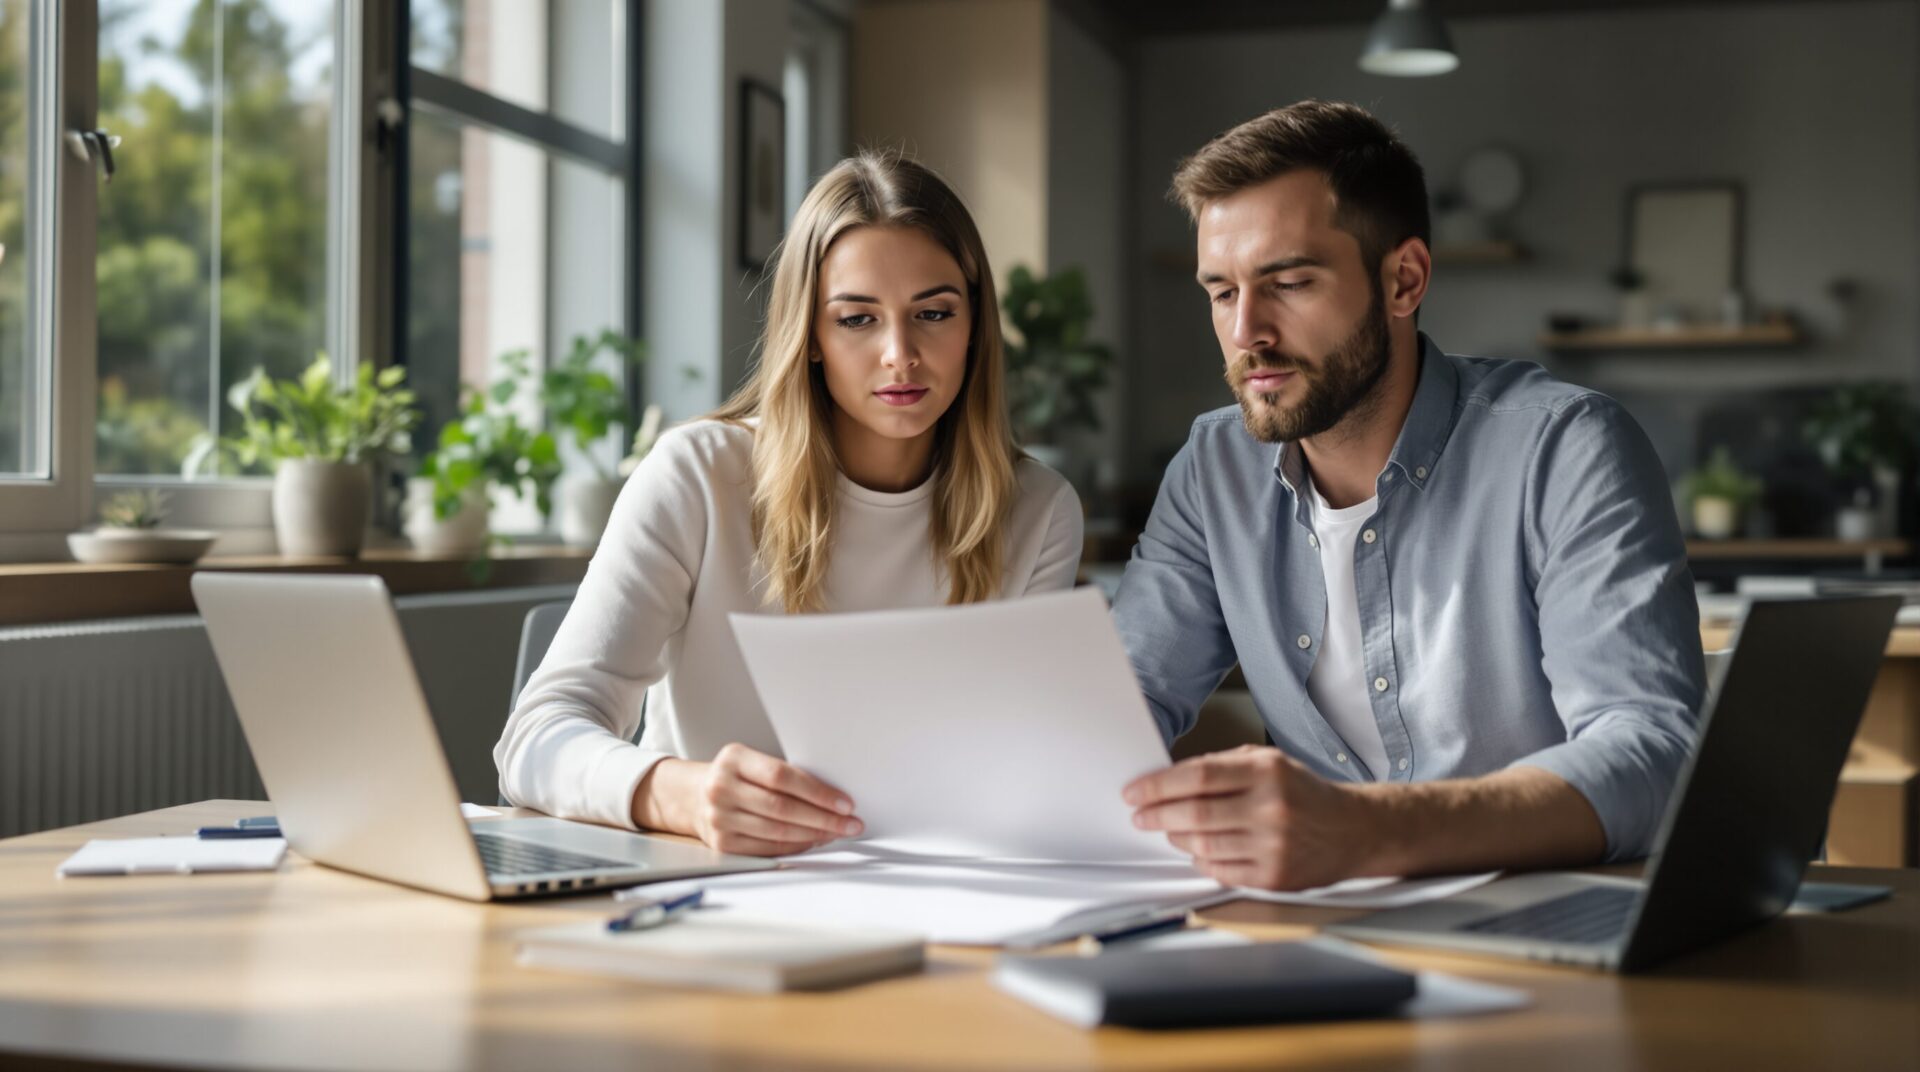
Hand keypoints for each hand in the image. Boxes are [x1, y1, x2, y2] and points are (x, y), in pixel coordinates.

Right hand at [635, 744, 862, 855]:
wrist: (693, 797)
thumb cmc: (735, 777)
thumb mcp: (751, 762)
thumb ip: (783, 774)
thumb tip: (833, 796)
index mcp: (733, 759)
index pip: (782, 776)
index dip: (818, 791)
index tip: (845, 802)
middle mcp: (721, 788)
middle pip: (782, 807)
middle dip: (824, 818)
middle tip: (850, 823)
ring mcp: (719, 818)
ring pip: (778, 831)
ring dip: (815, 834)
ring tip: (838, 832)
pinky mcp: (723, 844)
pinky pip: (768, 848)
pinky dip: (796, 846)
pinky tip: (814, 841)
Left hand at [1124, 744, 1380, 890]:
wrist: (1355, 830)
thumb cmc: (1306, 794)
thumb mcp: (1271, 762)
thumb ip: (1224, 766)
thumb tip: (1171, 778)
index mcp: (1267, 772)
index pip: (1198, 775)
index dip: (1158, 785)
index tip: (1135, 792)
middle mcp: (1271, 808)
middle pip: (1194, 813)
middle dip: (1156, 815)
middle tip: (1140, 815)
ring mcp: (1274, 846)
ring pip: (1203, 845)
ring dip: (1177, 837)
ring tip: (1170, 829)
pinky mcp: (1275, 877)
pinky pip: (1220, 871)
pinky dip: (1202, 860)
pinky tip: (1198, 849)